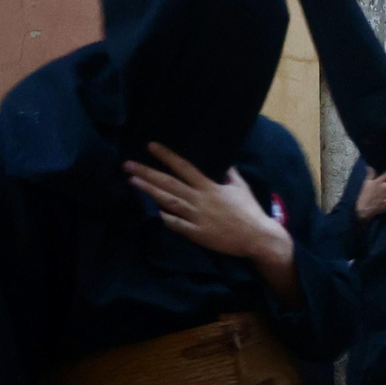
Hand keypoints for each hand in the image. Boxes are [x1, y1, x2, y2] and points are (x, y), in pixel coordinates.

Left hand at [124, 143, 287, 262]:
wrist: (257, 237)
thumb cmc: (250, 211)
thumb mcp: (241, 188)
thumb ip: (230, 175)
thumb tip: (225, 163)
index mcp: (210, 187)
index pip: (184, 167)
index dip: (166, 156)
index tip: (151, 146)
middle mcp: (200, 200)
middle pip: (169, 183)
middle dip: (148, 173)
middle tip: (128, 165)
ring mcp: (197, 217)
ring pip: (168, 202)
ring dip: (149, 191)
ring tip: (132, 182)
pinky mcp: (197, 233)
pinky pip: (176, 224)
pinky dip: (164, 217)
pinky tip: (152, 211)